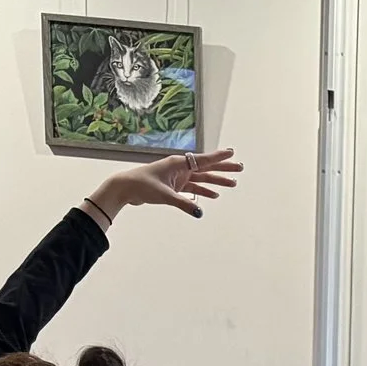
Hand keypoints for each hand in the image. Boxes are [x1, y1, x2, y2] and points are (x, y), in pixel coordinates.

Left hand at [89, 147, 242, 223]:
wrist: (126, 188)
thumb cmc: (143, 185)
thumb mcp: (165, 195)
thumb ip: (184, 204)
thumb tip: (200, 212)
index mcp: (179, 164)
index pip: (203, 160)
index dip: (219, 158)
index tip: (232, 153)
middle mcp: (180, 168)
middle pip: (206, 168)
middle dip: (223, 168)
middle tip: (239, 168)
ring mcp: (178, 177)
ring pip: (202, 179)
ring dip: (216, 181)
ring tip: (232, 184)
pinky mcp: (174, 186)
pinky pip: (193, 188)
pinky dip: (203, 191)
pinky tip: (214, 195)